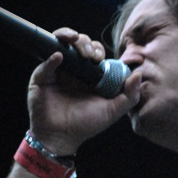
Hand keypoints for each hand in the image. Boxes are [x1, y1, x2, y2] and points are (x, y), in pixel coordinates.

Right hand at [27, 28, 140, 153]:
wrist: (63, 138)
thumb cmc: (86, 124)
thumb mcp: (113, 111)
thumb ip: (130, 95)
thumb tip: (138, 74)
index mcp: (88, 74)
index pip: (92, 50)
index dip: (97, 49)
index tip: (99, 58)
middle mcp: (72, 70)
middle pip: (77, 43)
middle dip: (85, 43)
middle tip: (90, 56)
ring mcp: (55, 72)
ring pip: (59, 44)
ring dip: (69, 39)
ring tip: (77, 46)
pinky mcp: (40, 78)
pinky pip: (44, 63)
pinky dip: (51, 58)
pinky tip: (59, 56)